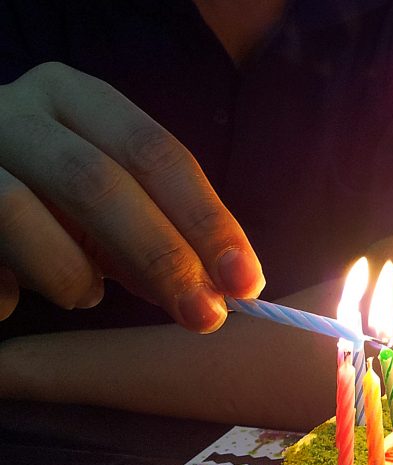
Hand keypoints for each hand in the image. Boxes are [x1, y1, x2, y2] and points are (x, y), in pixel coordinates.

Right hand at [0, 62, 264, 330]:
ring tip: (83, 293)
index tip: (246, 280)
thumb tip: (229, 288)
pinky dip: (7, 291)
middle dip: (160, 256)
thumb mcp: (112, 204)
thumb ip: (163, 233)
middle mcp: (15, 110)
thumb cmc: (48, 198)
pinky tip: (14, 298)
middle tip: (203, 315)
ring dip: (69, 274)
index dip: (207, 219)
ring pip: (18, 213)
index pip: (157, 153)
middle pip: (97, 181)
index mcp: (77, 98)